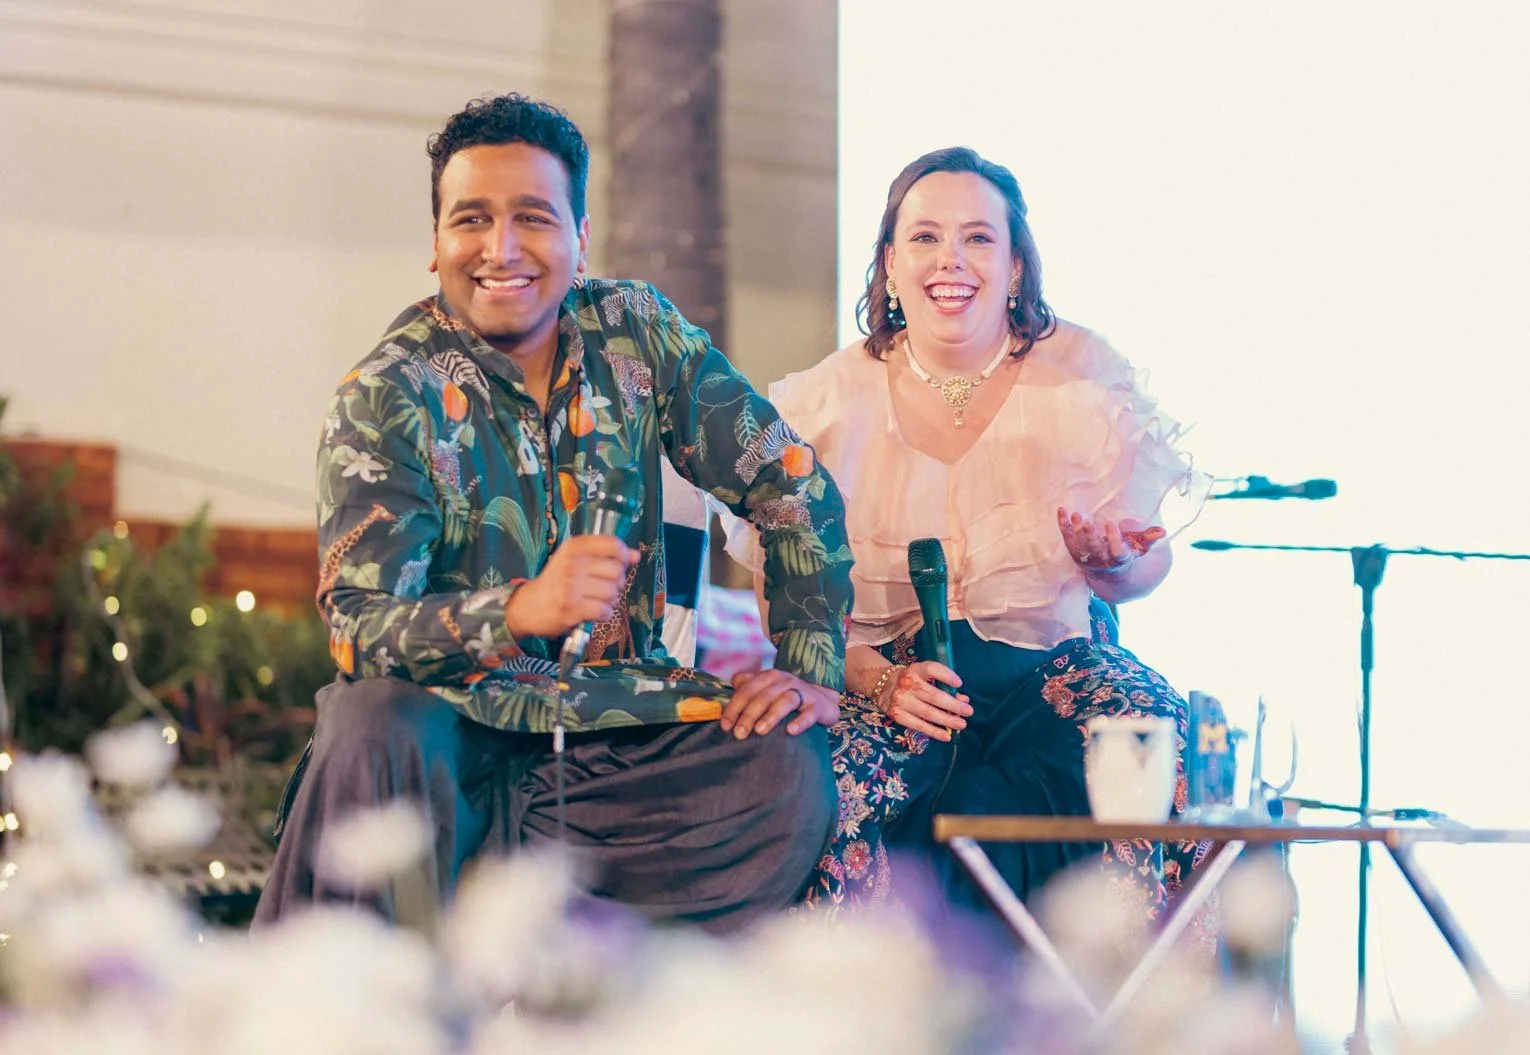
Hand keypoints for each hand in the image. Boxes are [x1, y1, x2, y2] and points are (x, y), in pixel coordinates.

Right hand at [504, 535, 638, 638]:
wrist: (528, 606)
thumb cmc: (557, 582)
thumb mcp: (575, 560)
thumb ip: (605, 555)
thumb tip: (636, 555)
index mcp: (574, 547)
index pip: (612, 544)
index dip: (624, 555)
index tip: (622, 564)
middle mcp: (572, 563)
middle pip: (616, 571)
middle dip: (617, 583)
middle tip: (605, 588)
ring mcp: (571, 587)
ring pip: (612, 593)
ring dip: (611, 601)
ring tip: (598, 601)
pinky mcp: (572, 609)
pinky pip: (604, 611)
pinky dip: (604, 614)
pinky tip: (594, 612)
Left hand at [721, 669, 839, 738]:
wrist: (822, 699)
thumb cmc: (787, 696)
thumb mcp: (767, 688)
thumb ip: (746, 687)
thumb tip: (725, 695)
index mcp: (769, 677)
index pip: (747, 689)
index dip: (734, 707)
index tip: (726, 725)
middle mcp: (785, 681)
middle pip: (764, 696)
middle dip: (749, 715)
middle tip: (739, 734)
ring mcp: (803, 692)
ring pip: (785, 701)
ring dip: (771, 716)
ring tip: (760, 731)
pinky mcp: (818, 706)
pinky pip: (809, 713)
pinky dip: (800, 721)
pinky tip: (790, 731)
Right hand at [876, 661, 970, 740]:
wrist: (881, 685)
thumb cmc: (911, 680)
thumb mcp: (923, 675)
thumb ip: (943, 685)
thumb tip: (963, 699)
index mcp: (916, 670)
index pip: (931, 669)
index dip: (946, 676)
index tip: (959, 684)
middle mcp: (907, 684)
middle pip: (933, 696)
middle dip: (953, 705)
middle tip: (968, 711)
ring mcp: (901, 700)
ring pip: (927, 713)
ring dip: (947, 720)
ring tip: (961, 724)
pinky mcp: (897, 715)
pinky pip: (918, 725)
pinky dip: (933, 731)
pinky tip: (946, 735)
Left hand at [1057, 509, 1164, 572]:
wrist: (1107, 572)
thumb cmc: (1125, 554)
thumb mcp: (1138, 548)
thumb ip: (1148, 539)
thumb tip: (1163, 532)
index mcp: (1118, 559)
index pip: (1116, 551)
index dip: (1113, 539)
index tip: (1111, 524)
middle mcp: (1101, 559)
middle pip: (1094, 549)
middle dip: (1090, 537)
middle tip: (1086, 523)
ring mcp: (1086, 555)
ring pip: (1078, 545)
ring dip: (1076, 530)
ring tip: (1076, 515)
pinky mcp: (1074, 550)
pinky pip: (1067, 537)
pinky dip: (1063, 525)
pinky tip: (1062, 511)